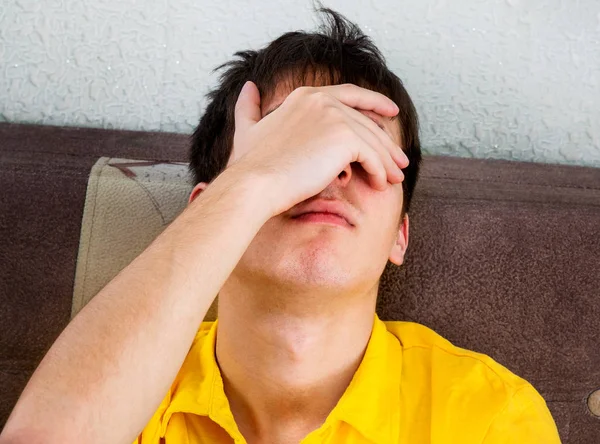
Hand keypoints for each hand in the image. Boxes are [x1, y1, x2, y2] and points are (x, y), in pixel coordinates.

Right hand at [228, 81, 408, 217]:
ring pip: (373, 140)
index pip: (350, 94)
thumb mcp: (247, 129)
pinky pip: (372, 157)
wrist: (255, 183)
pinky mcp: (345, 139)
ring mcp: (335, 117)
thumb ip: (248, 108)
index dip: (374, 102)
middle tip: (398, 159)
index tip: (391, 113)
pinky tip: (381, 184)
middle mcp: (322, 99)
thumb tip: (249, 87)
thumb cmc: (250, 165)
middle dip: (385, 141)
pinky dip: (380, 171)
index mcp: (305, 96)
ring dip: (387, 161)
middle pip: (366, 120)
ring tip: (395, 177)